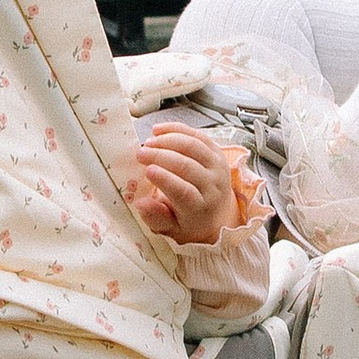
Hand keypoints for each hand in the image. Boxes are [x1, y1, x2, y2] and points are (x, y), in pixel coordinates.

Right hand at [131, 119, 238, 246]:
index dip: (165, 180)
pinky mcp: (217, 152)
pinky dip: (177, 129)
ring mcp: (218, 167)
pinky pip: (198, 135)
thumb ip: (155, 217)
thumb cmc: (188, 221)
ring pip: (193, 146)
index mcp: (201, 208)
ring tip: (148, 142)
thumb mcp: (170, 229)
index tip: (147, 171)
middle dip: (160, 156)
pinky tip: (159, 131)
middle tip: (140, 154)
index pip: (184, 192)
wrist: (216, 214)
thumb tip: (140, 204)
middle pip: (187, 166)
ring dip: (168, 140)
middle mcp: (214, 186)